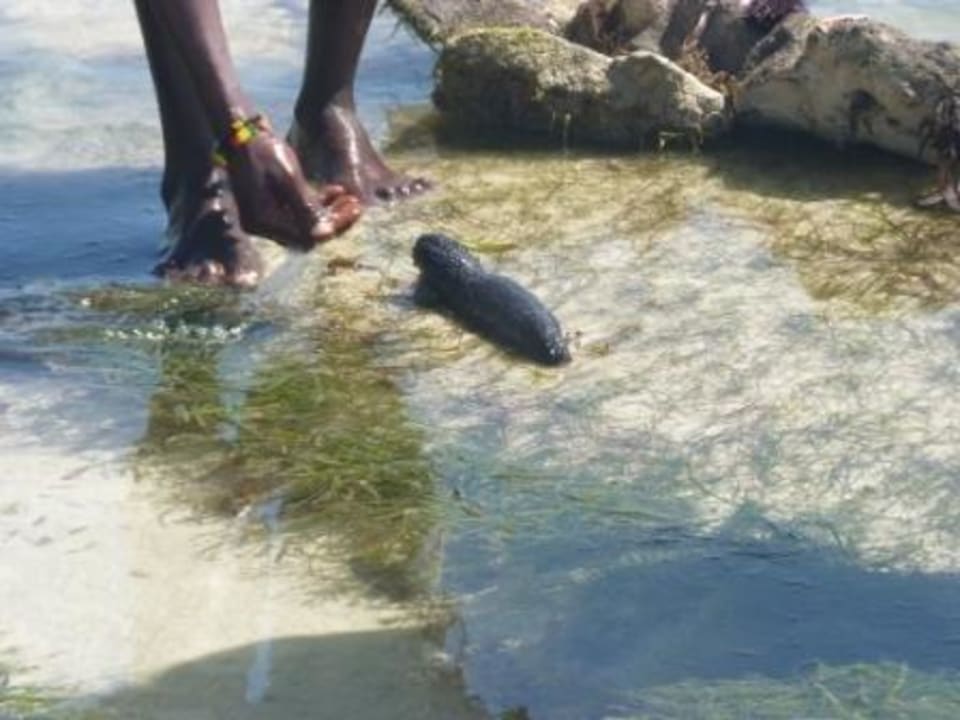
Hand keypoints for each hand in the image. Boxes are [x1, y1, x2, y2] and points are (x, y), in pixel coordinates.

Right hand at [227, 128, 360, 248]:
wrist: (240, 131)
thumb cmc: (263, 149)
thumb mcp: (289, 177)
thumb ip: (306, 207)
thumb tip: (326, 235)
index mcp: (263, 222)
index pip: (307, 238)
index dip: (334, 227)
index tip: (355, 210)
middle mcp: (262, 225)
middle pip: (307, 234)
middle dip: (333, 220)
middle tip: (356, 205)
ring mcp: (265, 217)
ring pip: (305, 223)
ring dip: (328, 212)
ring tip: (349, 197)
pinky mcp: (269, 206)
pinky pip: (297, 212)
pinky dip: (317, 204)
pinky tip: (336, 190)